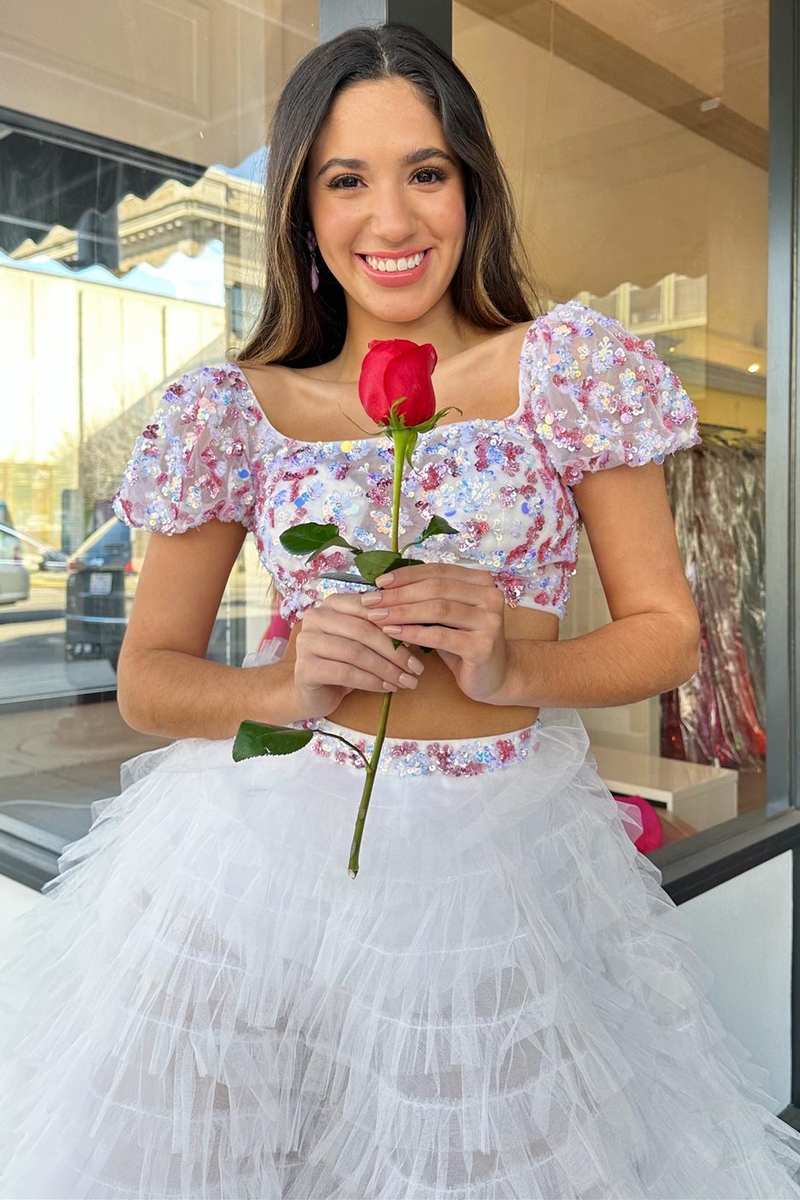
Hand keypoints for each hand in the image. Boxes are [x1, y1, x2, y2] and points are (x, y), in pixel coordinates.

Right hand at [291, 591, 425, 718]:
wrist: (313, 692)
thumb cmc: (343, 662)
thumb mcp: (363, 642)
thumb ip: (381, 629)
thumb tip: (416, 629)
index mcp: (331, 604)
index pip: (368, 607)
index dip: (396, 622)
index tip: (420, 639)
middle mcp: (315, 617)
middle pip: (362, 630)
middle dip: (394, 651)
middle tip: (417, 668)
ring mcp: (306, 642)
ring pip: (355, 653)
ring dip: (386, 669)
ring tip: (406, 681)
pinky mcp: (305, 668)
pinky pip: (346, 673)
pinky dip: (370, 681)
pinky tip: (386, 688)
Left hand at [360, 563, 513, 704]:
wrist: (494, 676)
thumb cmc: (464, 642)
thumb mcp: (446, 616)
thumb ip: (426, 598)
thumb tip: (384, 586)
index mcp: (481, 581)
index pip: (438, 571)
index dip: (407, 575)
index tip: (379, 582)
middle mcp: (490, 596)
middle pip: (436, 588)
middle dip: (399, 593)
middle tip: (371, 600)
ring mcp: (490, 621)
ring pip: (437, 609)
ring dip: (402, 611)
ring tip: (376, 616)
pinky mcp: (483, 646)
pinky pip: (440, 636)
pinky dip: (413, 633)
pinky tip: (392, 632)